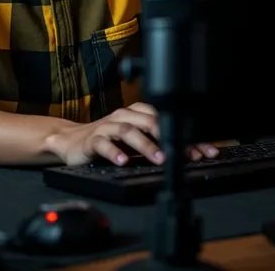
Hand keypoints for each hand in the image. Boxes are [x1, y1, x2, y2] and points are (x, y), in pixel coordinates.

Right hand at [46, 102, 218, 165]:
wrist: (71, 140)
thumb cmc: (108, 140)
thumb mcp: (135, 141)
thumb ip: (157, 143)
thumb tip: (188, 153)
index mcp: (136, 114)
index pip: (165, 120)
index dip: (185, 135)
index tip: (203, 152)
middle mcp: (123, 117)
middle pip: (148, 122)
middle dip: (168, 137)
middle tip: (183, 154)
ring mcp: (107, 127)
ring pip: (128, 131)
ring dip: (145, 144)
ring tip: (159, 159)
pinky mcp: (92, 139)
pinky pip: (103, 143)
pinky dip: (114, 152)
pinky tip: (123, 161)